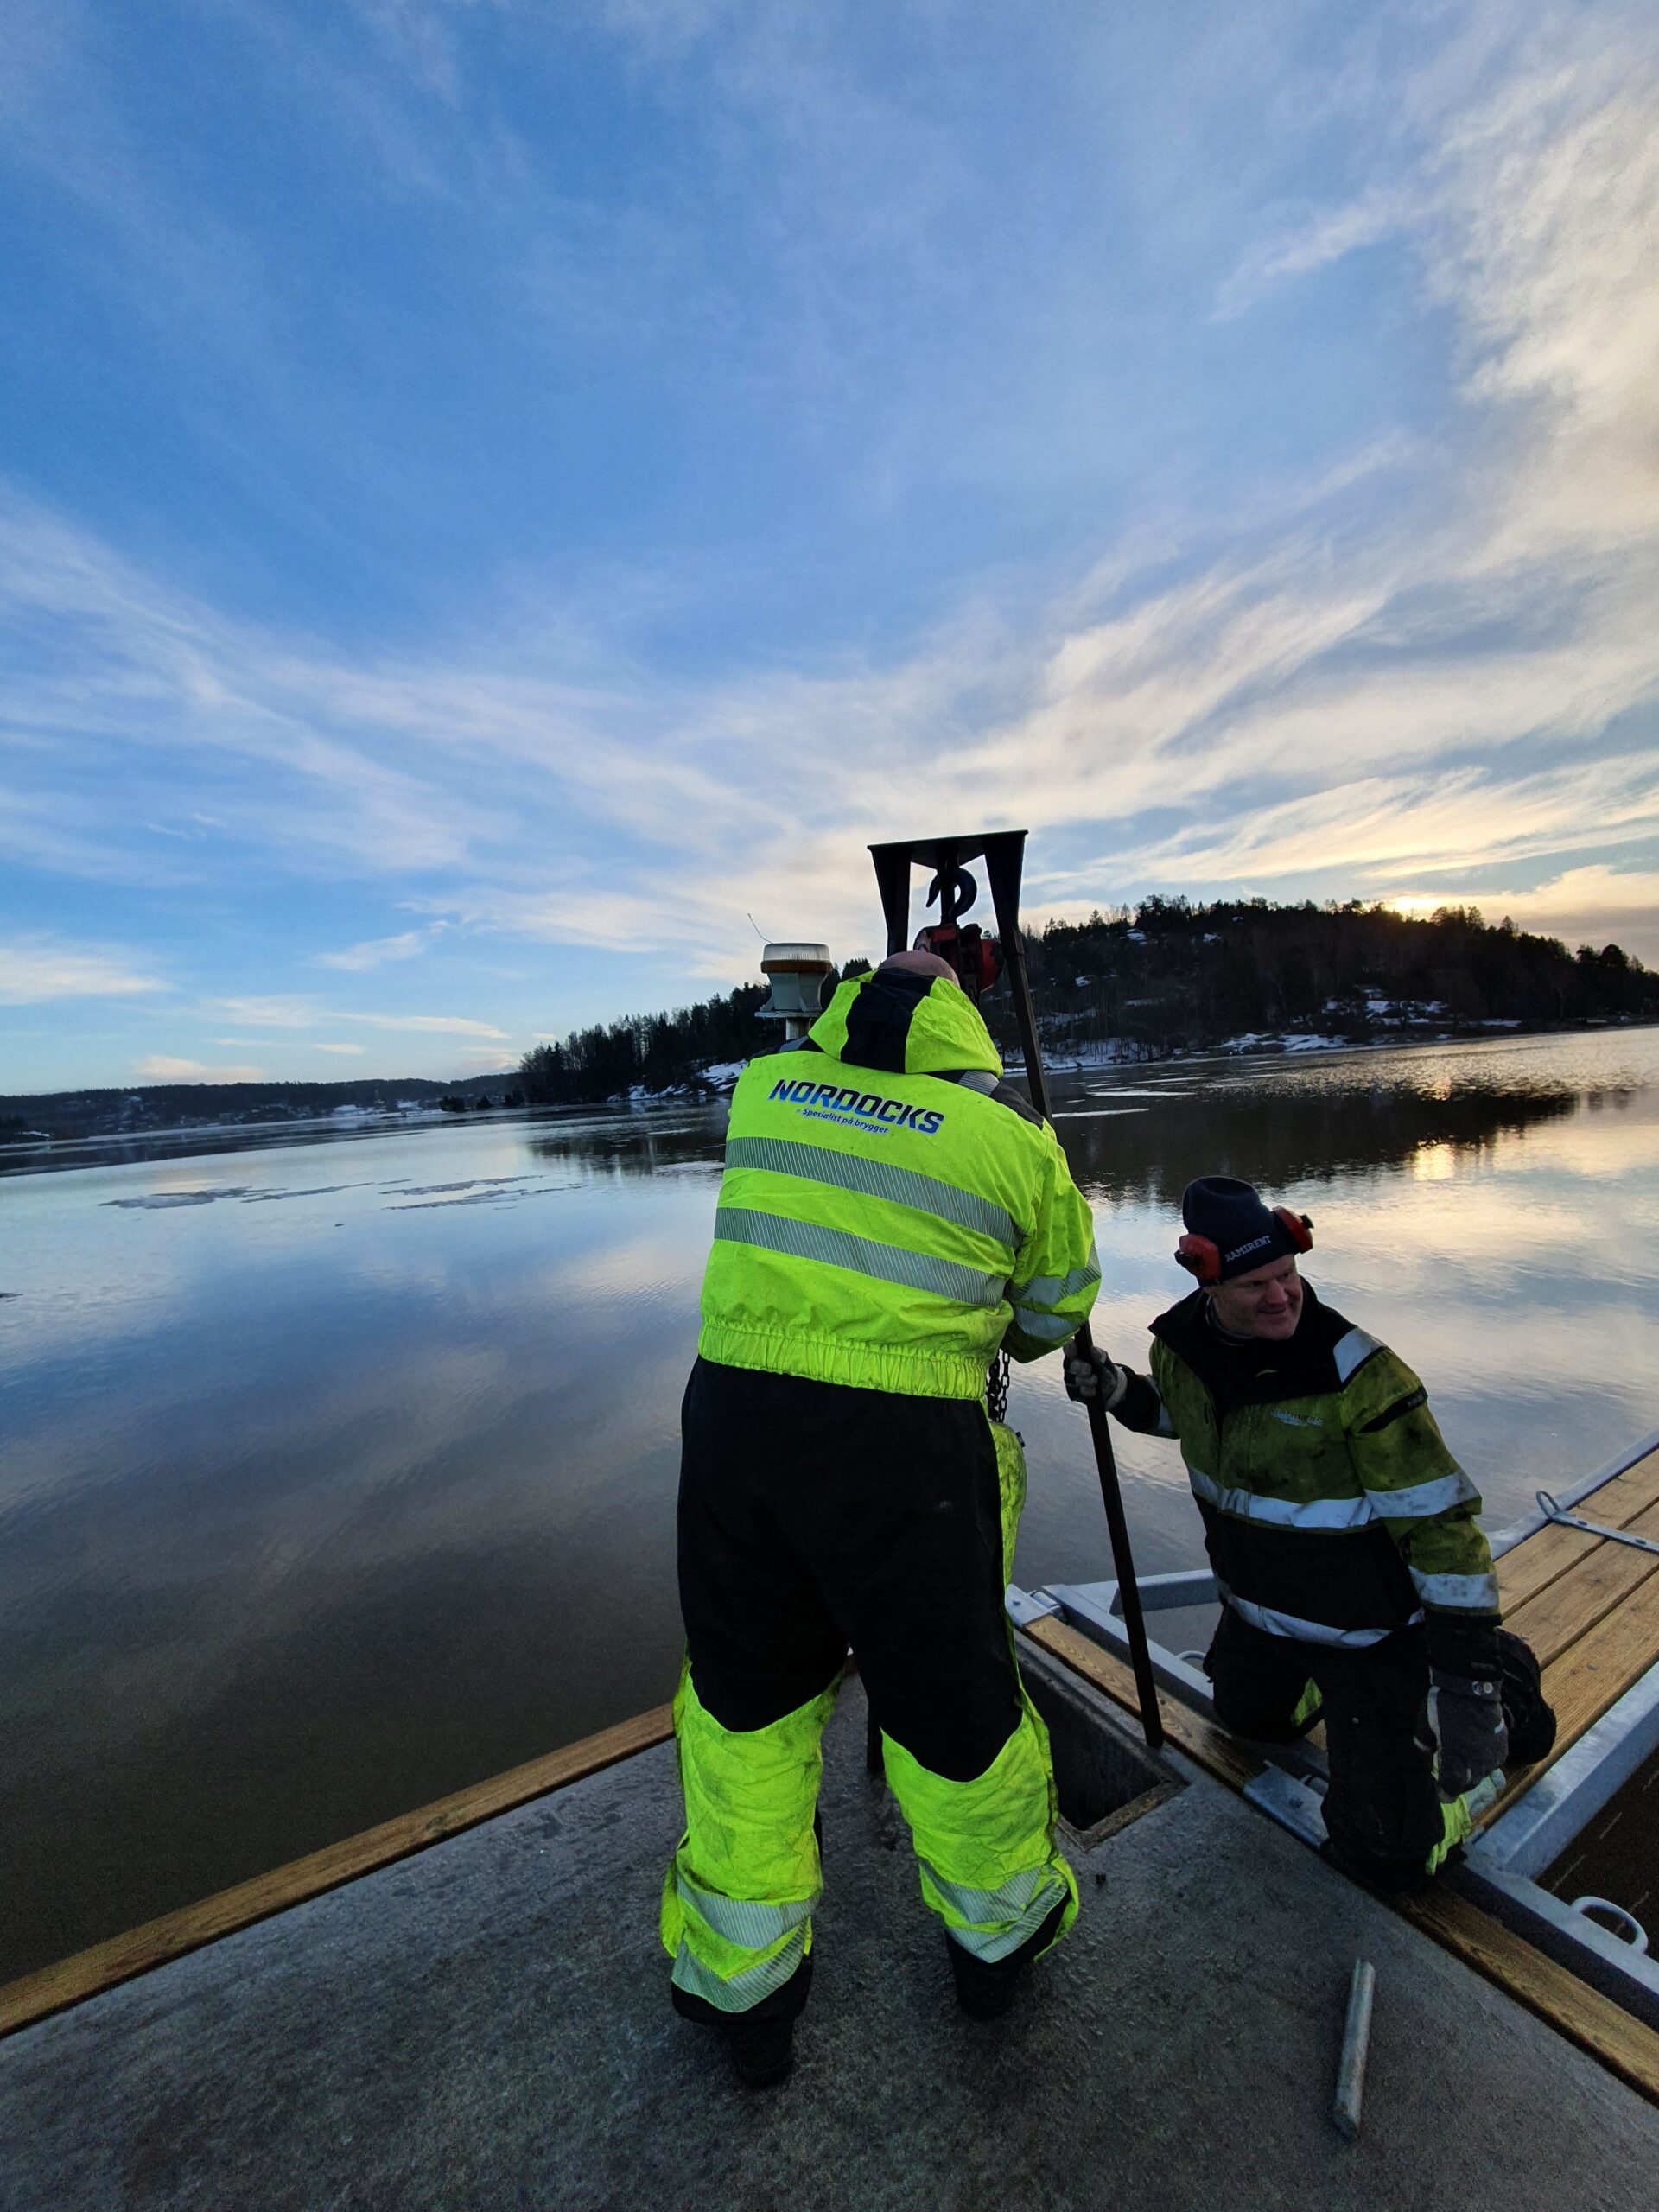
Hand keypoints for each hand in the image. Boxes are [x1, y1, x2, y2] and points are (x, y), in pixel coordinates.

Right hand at [1064, 1344, 1128, 1409]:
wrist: (1111, 1389)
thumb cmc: (1105, 1370)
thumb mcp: (1106, 1362)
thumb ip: (1100, 1355)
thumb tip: (1093, 1350)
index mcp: (1077, 1354)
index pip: (1069, 1348)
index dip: (1069, 1347)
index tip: (1074, 1347)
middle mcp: (1071, 1366)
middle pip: (1068, 1365)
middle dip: (1078, 1367)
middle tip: (1088, 1369)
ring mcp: (1071, 1380)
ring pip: (1071, 1380)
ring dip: (1084, 1380)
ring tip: (1095, 1380)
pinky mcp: (1073, 1393)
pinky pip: (1075, 1393)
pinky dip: (1085, 1391)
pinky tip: (1093, 1390)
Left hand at [1431, 1673, 1508, 1798]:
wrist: (1474, 1686)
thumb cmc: (1444, 1705)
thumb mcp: (1425, 1723)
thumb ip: (1424, 1743)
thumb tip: (1428, 1753)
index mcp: (1455, 1758)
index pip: (1451, 1789)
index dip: (1445, 1793)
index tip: (1441, 1792)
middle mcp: (1476, 1762)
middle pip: (1467, 1784)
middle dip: (1458, 1782)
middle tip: (1450, 1774)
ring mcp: (1492, 1756)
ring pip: (1481, 1775)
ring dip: (1472, 1772)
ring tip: (1464, 1760)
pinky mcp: (1503, 1748)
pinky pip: (1493, 1764)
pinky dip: (1484, 1762)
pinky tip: (1477, 1751)